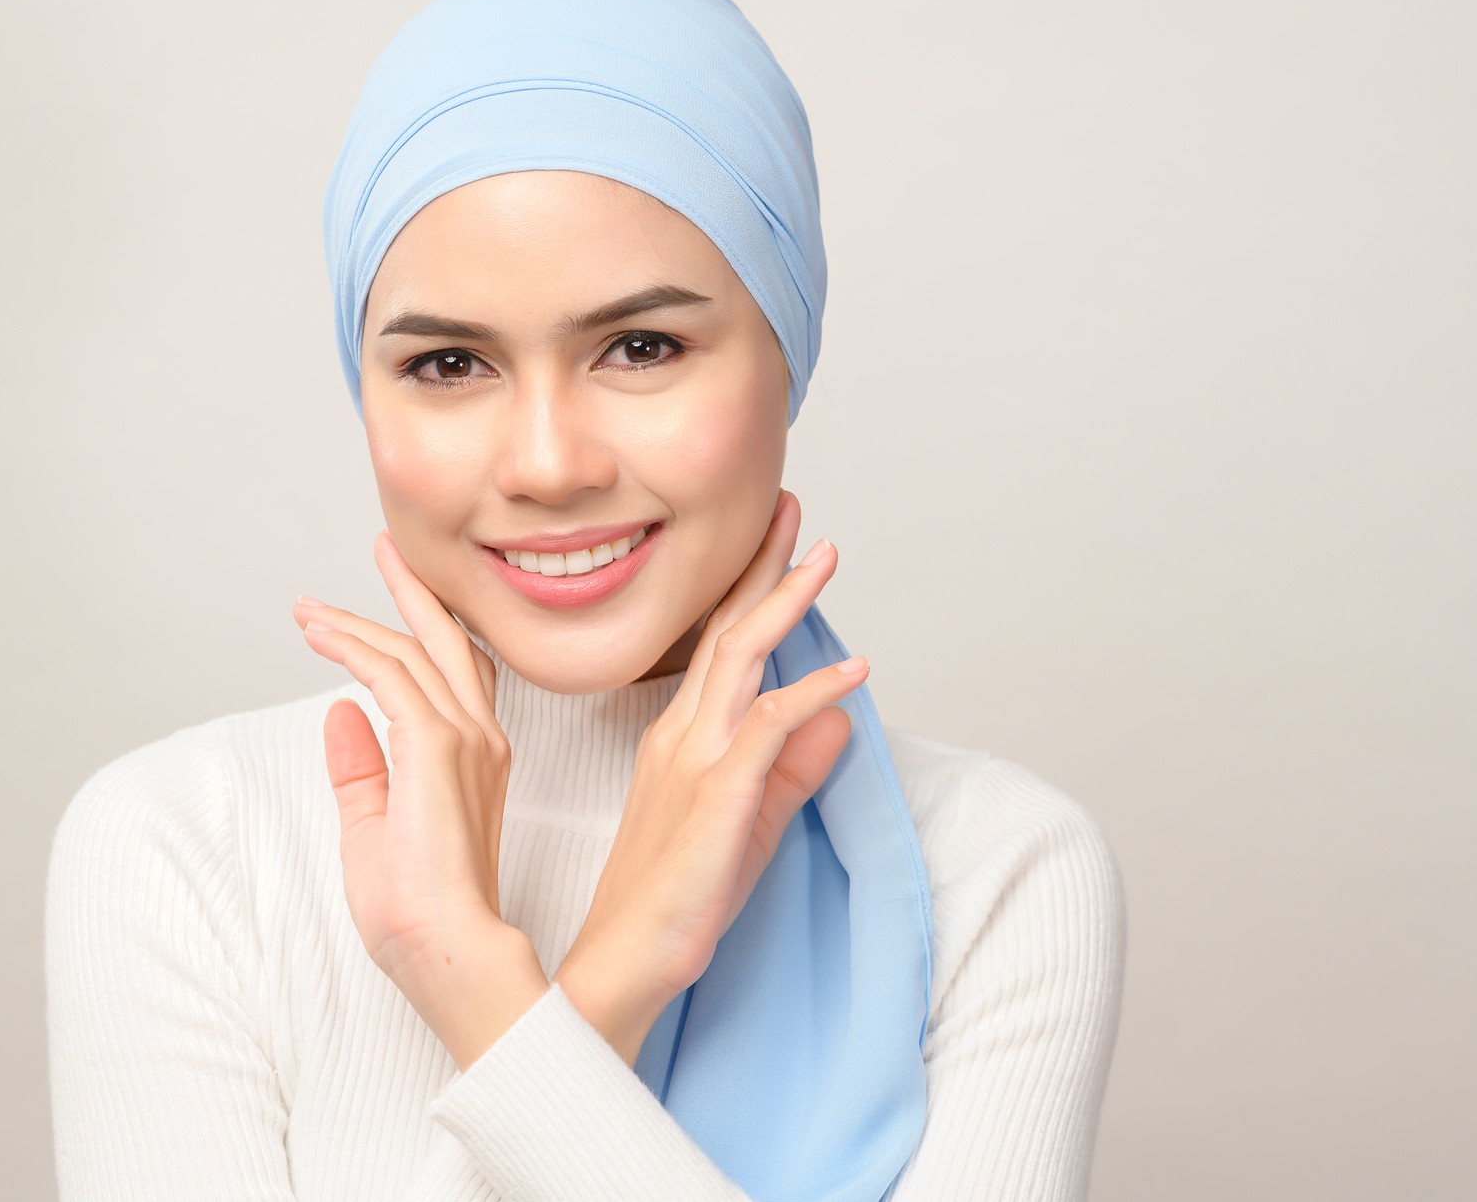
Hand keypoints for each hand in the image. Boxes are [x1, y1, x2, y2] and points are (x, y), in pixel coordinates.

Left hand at [292, 530, 548, 1068]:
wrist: (450, 952)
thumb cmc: (421, 914)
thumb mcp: (376, 831)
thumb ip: (361, 772)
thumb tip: (338, 715)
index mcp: (477, 760)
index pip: (454, 679)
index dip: (423, 635)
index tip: (385, 609)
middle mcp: (482, 740)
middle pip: (447, 644)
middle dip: (412, 593)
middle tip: (386, 549)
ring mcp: (466, 740)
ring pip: (410, 652)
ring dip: (357, 623)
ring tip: (313, 608)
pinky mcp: (436, 746)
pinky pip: (389, 675)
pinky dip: (352, 647)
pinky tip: (320, 637)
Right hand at [556, 490, 866, 1064]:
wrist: (625, 964)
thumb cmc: (676, 903)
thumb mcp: (750, 826)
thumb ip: (793, 770)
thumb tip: (838, 715)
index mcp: (681, 740)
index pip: (719, 650)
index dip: (749, 593)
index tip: (780, 545)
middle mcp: (683, 737)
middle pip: (727, 634)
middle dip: (763, 569)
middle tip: (792, 512)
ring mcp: (696, 761)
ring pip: (742, 660)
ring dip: (784, 603)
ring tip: (823, 556)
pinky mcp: (717, 795)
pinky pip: (768, 728)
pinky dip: (811, 693)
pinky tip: (851, 671)